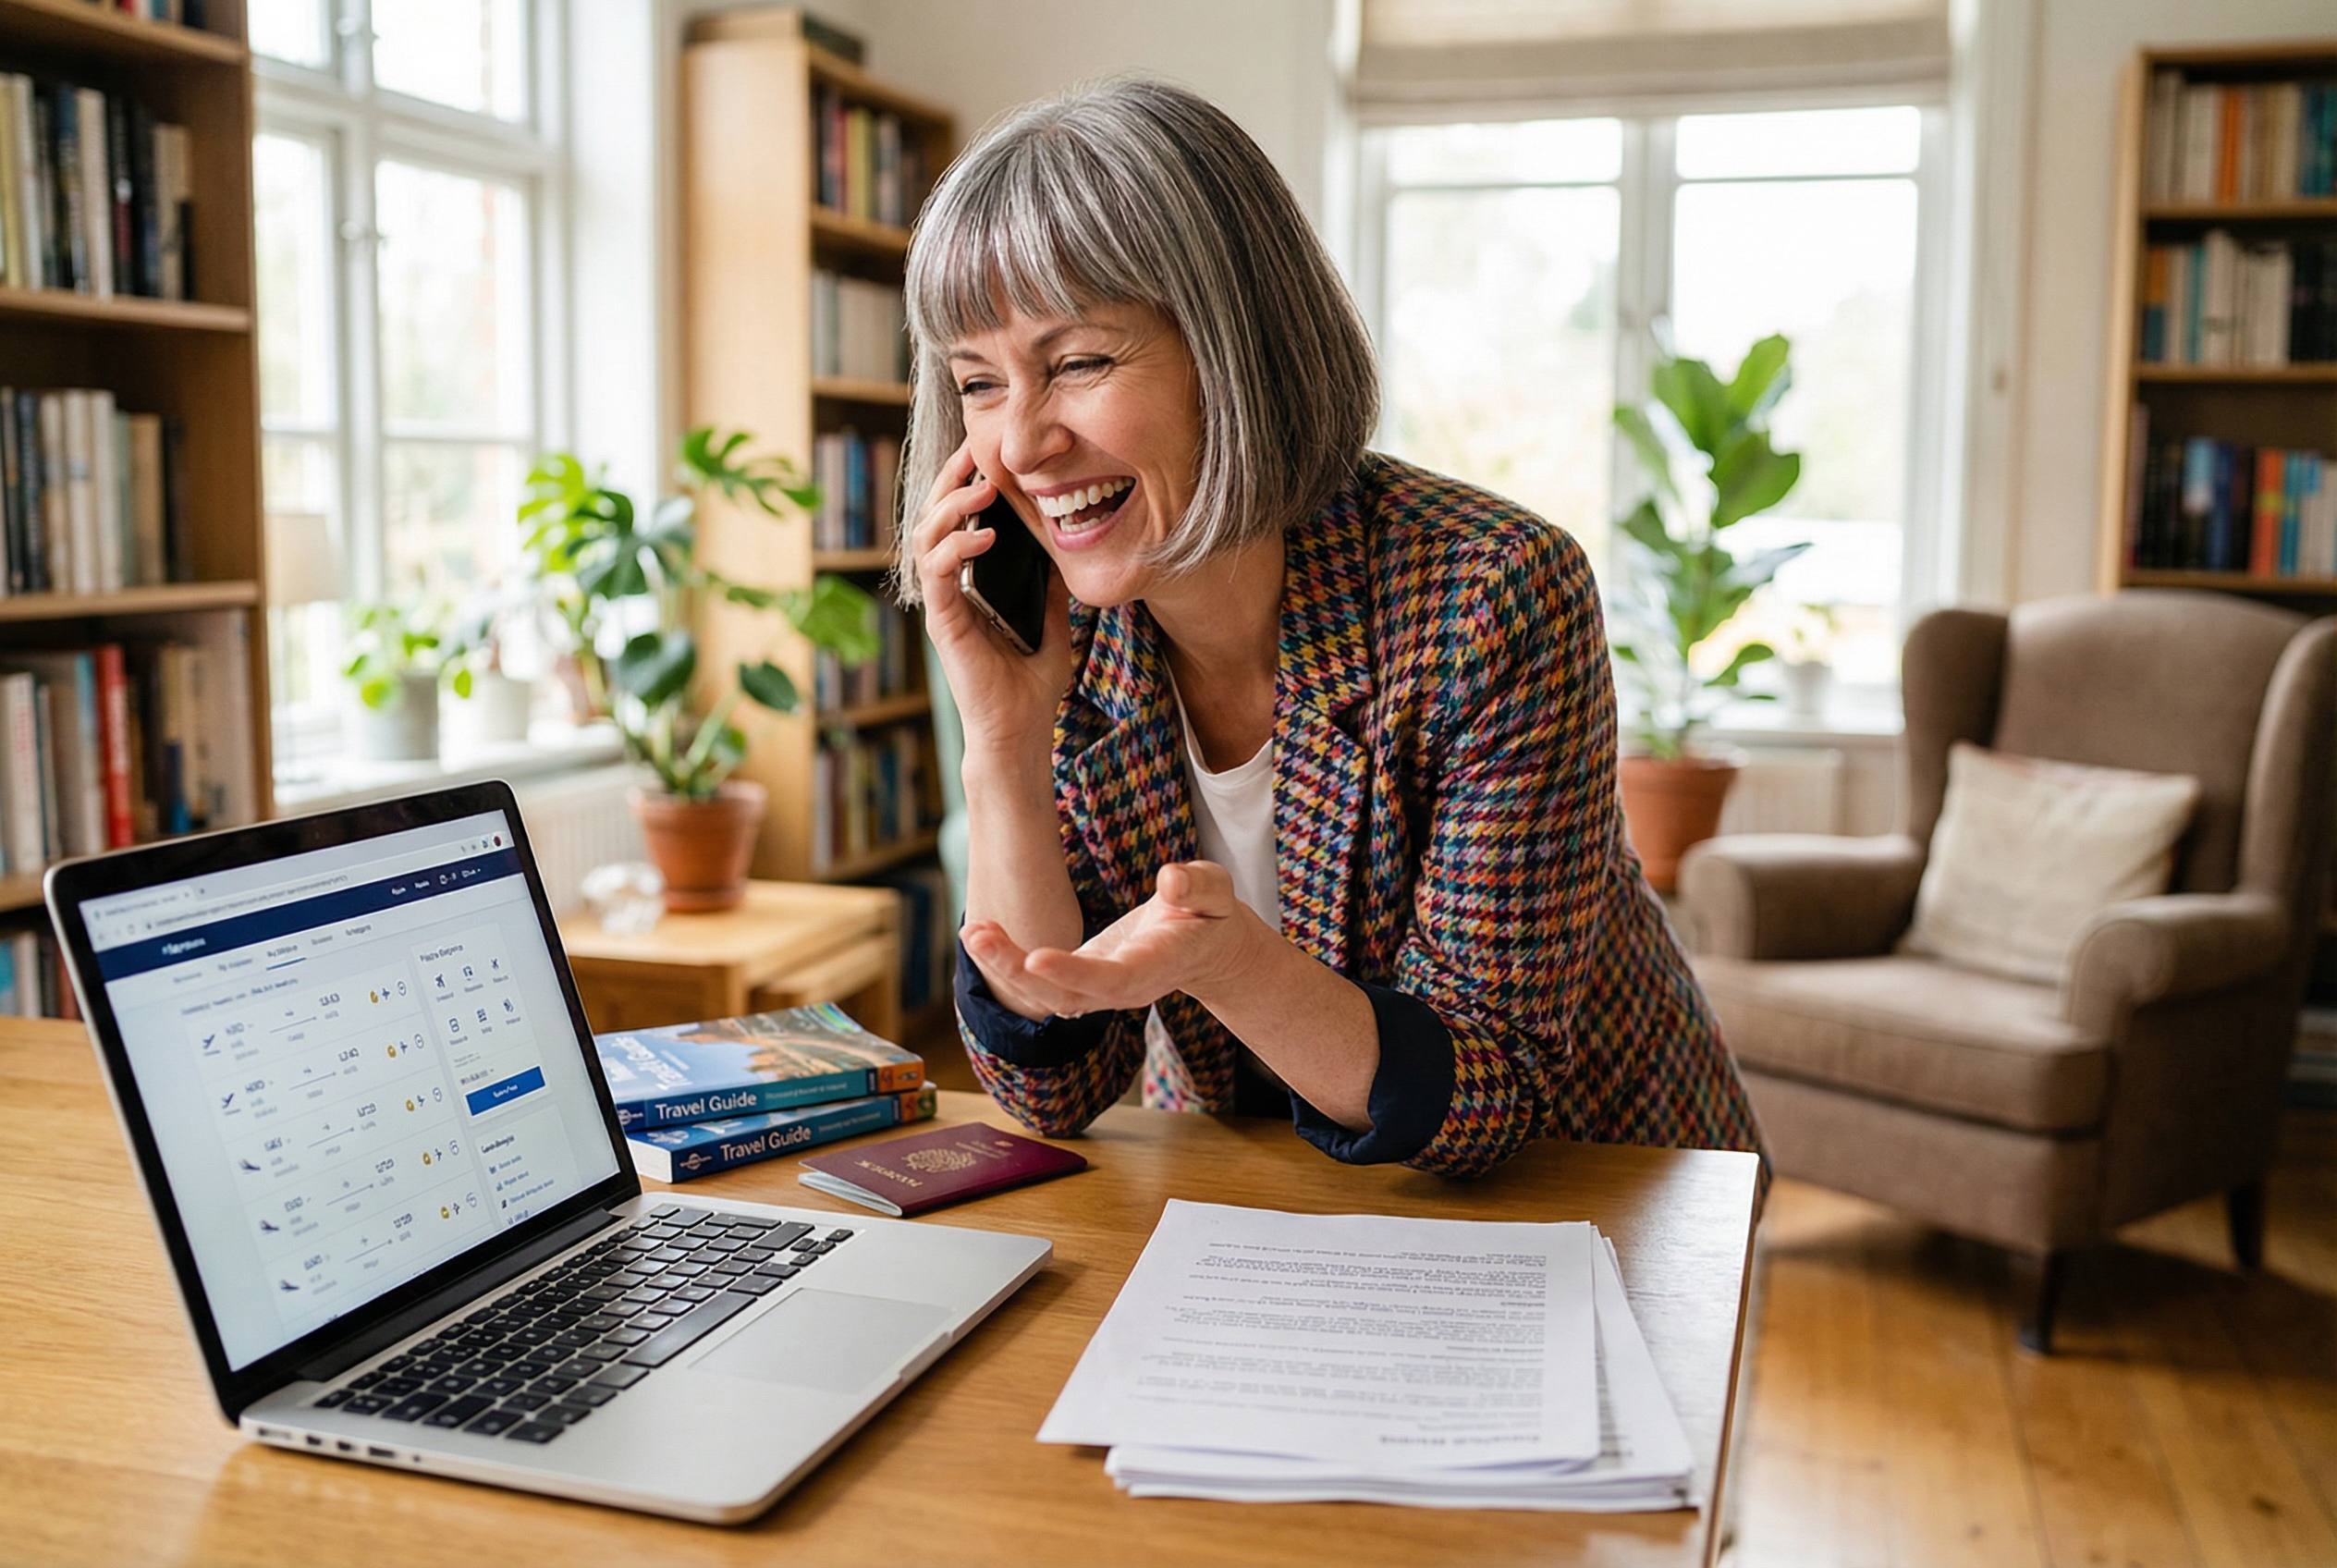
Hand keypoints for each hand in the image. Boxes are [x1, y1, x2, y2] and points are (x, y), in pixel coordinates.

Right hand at [911, 442, 1075, 766]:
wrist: (1022, 732)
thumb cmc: (1032, 686)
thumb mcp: (1052, 622)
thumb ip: (1049, 586)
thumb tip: (1062, 548)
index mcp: (970, 587)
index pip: (957, 524)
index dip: (965, 487)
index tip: (987, 456)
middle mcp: (950, 592)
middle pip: (933, 520)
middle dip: (950, 482)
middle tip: (974, 453)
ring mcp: (943, 606)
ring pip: (926, 540)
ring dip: (951, 508)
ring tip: (982, 489)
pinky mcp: (944, 624)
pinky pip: (937, 576)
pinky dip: (955, 549)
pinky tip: (982, 536)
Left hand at [964, 861, 1266, 1020]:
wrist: (1203, 946)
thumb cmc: (1207, 913)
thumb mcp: (1216, 891)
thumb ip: (1198, 885)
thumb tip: (1171, 878)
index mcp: (1156, 966)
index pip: (1112, 979)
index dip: (1074, 972)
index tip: (1036, 958)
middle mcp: (1121, 988)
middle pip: (1065, 996)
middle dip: (1018, 972)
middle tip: (979, 935)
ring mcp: (1097, 988)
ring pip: (1044, 994)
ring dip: (1004, 967)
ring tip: (973, 931)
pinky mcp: (1080, 978)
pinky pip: (1039, 981)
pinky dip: (1008, 961)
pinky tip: (982, 933)